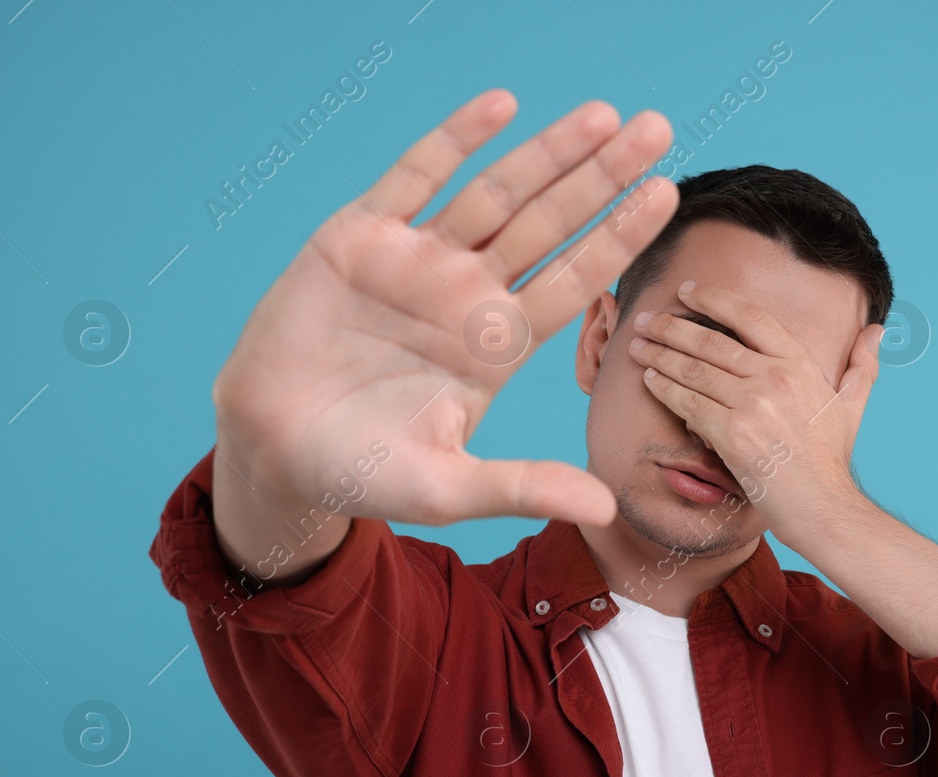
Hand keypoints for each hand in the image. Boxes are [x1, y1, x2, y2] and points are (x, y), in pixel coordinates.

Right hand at [211, 88, 677, 540]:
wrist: (272, 449)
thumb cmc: (363, 472)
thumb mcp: (448, 488)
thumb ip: (524, 487)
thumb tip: (606, 509)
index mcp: (497, 344)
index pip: (575, 280)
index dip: (618, 237)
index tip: (665, 195)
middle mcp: (468, 294)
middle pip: (550, 224)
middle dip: (601, 177)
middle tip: (657, 128)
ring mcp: (418, 260)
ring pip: (496, 193)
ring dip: (548, 153)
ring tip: (605, 115)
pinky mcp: (360, 238)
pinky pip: (414, 178)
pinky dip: (455, 141)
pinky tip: (501, 106)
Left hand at [625, 280, 883, 543]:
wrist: (823, 507)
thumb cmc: (833, 461)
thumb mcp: (853, 405)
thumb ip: (861, 364)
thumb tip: (878, 330)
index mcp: (799, 363)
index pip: (750, 316)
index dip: (713, 298)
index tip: (686, 290)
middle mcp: (774, 376)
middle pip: (711, 340)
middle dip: (672, 327)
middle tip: (646, 320)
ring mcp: (751, 403)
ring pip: (694, 369)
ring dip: (660, 354)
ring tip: (638, 345)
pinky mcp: (730, 433)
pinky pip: (688, 402)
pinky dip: (665, 389)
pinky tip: (650, 380)